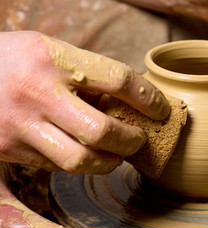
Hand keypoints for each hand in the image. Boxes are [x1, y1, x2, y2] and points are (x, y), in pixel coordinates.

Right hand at [0, 31, 169, 173]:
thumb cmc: (14, 59)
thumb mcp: (51, 51)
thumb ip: (87, 75)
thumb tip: (126, 102)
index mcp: (54, 58)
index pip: (118, 80)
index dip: (149, 98)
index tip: (161, 109)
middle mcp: (38, 91)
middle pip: (102, 131)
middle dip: (131, 141)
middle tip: (140, 140)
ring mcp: (20, 123)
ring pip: (80, 159)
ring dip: (109, 162)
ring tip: (118, 155)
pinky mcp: (8, 147)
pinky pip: (57, 165)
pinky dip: (80, 164)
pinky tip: (87, 154)